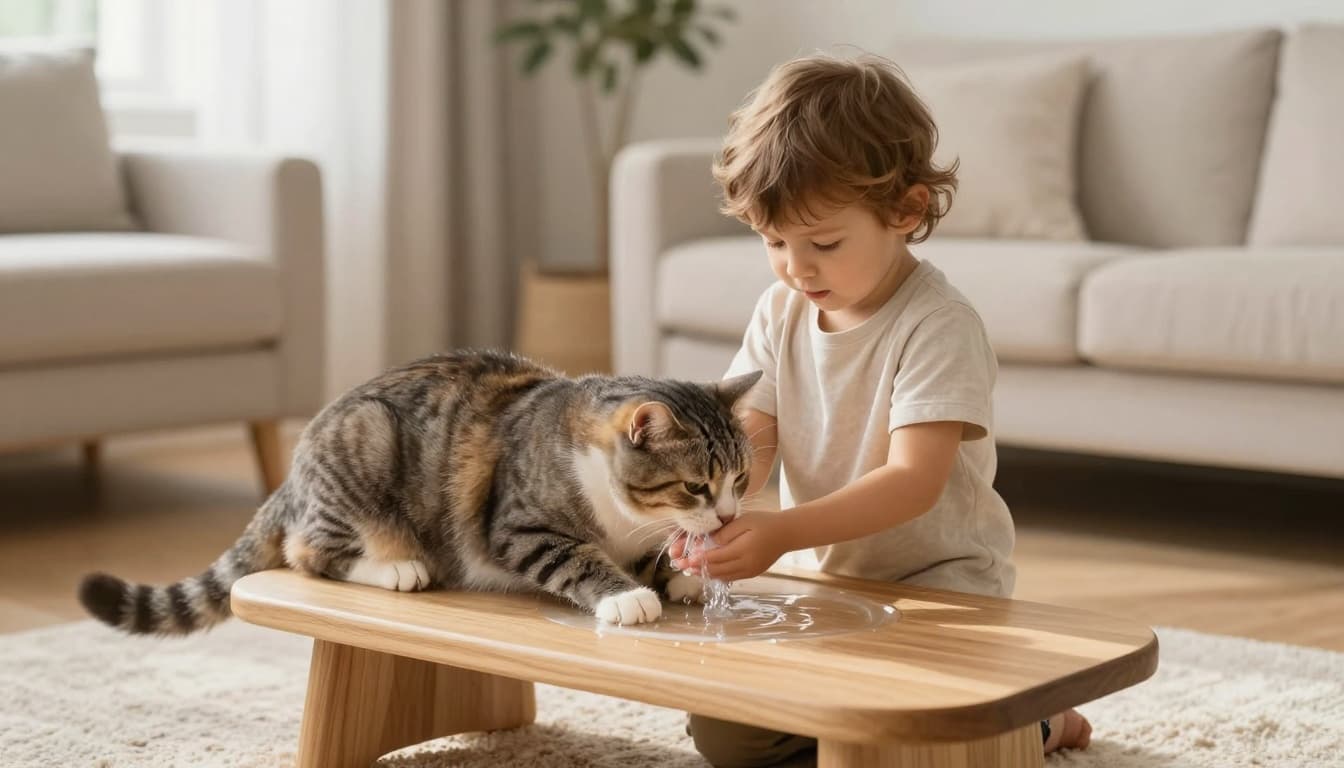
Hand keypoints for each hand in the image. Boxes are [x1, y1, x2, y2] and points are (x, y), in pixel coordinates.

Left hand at [671, 512, 793, 581]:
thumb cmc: (764, 522)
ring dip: (705, 574)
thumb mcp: (744, 521)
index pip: (716, 557)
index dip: (699, 559)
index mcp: (743, 550)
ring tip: (690, 570)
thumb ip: (726, 532)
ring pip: (722, 576)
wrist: (786, 533)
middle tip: (681, 566)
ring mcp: (749, 571)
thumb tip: (709, 542)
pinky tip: (708, 571)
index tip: (685, 558)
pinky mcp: (752, 573)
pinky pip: (731, 577)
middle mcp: (746, 564)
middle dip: (697, 569)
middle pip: (717, 570)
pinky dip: (717, 575)